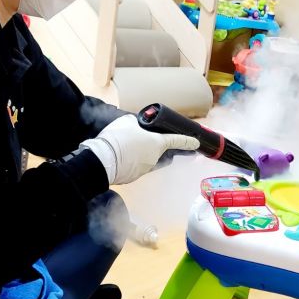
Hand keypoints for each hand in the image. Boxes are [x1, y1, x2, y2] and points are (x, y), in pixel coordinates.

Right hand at [83, 115, 198, 184]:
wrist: (101, 160)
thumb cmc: (116, 139)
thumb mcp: (128, 122)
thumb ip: (138, 123)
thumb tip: (138, 127)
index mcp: (157, 143)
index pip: (177, 141)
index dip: (188, 141)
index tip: (196, 143)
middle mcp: (155, 158)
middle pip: (162, 152)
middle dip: (158, 147)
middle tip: (148, 140)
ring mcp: (145, 169)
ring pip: (149, 160)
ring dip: (142, 153)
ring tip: (127, 146)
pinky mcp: (134, 176)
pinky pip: (137, 166)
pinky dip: (132, 161)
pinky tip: (122, 155)